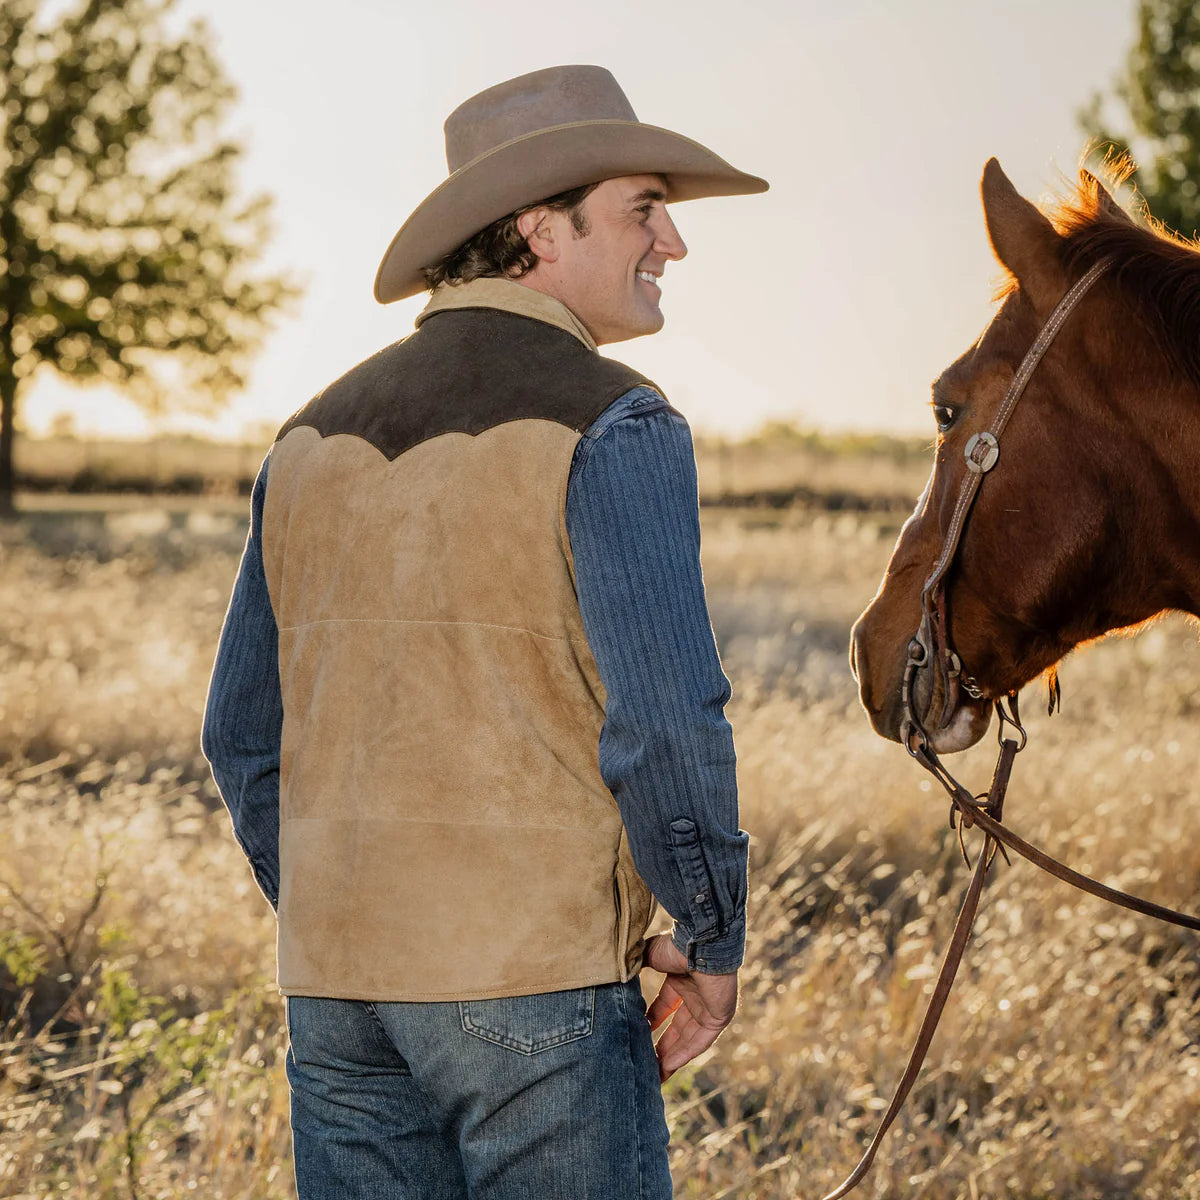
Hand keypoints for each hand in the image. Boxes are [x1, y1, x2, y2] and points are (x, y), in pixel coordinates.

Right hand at [641, 933, 737, 1082]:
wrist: (701, 943)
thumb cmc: (676, 946)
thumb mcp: (650, 955)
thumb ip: (636, 964)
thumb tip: (617, 968)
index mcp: (680, 980)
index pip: (665, 1007)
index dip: (651, 1021)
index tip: (637, 1035)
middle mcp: (695, 996)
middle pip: (677, 1028)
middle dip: (661, 1047)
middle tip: (646, 1064)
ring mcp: (708, 1007)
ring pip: (688, 1039)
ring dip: (672, 1057)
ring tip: (655, 1075)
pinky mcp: (719, 1017)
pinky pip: (701, 1041)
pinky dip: (685, 1054)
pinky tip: (668, 1067)